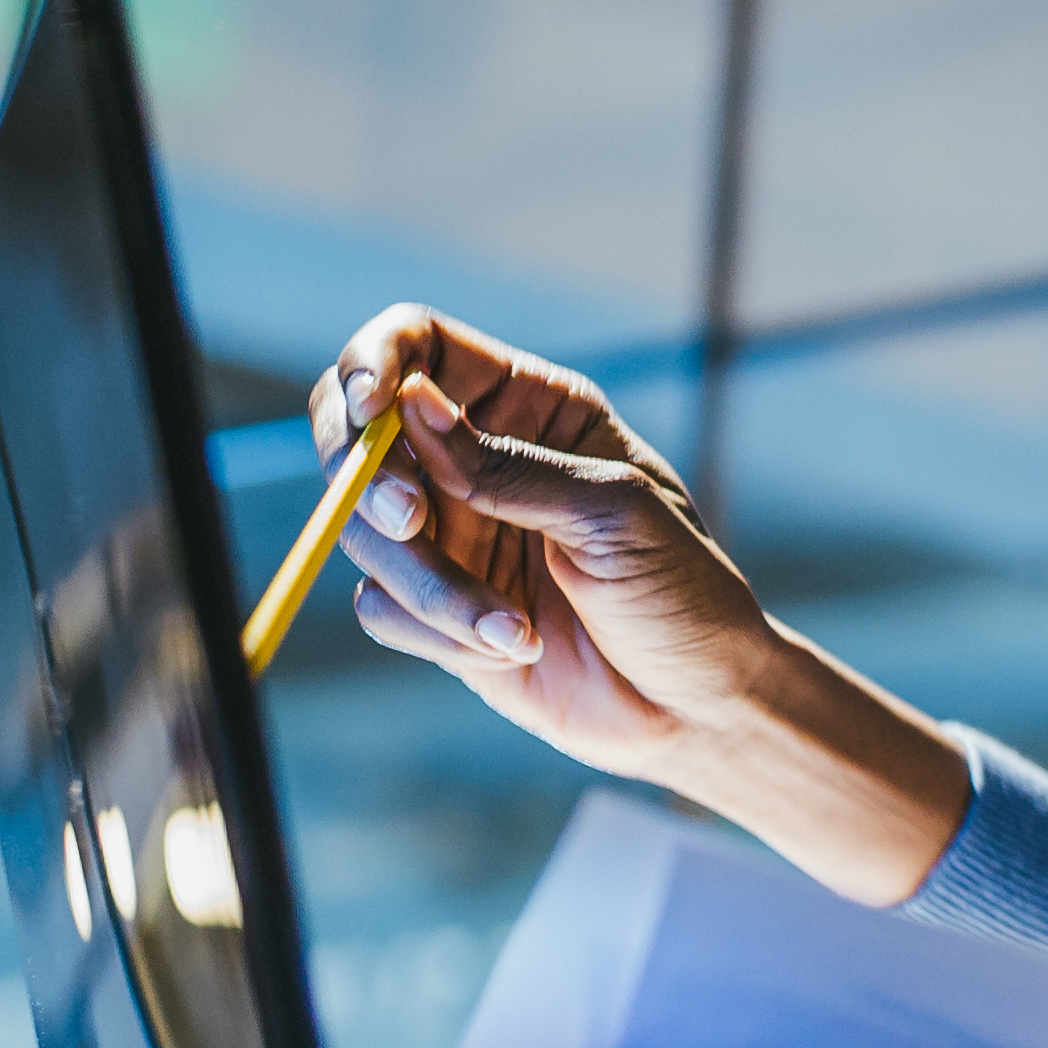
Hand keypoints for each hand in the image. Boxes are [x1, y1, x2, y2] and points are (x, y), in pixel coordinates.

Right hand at [323, 307, 777, 785]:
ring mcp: (451, 533)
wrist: (694, 704)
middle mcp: (476, 459)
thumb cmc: (681, 590)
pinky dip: (439, 632)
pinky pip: (381, 605)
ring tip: (515, 629)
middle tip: (410, 519)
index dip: (374, 359)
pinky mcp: (435, 608)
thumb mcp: (612, 513)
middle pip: (353, 429)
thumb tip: (408, 405)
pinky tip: (516, 650)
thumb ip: (507, 464)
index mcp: (530, 405)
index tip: (372, 408)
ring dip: (429, 584)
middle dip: (363, 475)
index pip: (418, 343)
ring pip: (363, 530)